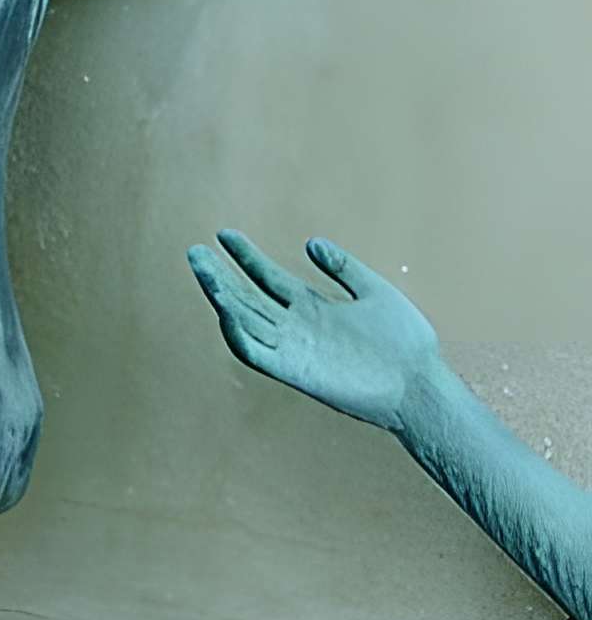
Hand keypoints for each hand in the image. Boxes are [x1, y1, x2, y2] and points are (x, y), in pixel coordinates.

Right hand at [189, 230, 441, 433]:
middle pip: (248, 297)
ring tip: (203, 269)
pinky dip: (237, 334)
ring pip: (245, 321)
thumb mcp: (374, 291)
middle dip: (220, 275)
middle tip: (196, 251)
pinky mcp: (296, 372)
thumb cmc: (406, 342)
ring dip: (221, 296)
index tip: (225, 234)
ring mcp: (294, 349)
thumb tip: (311, 242)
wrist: (423, 385)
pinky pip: (257, 354)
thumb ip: (344, 267)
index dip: (245, 256)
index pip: (268, 278)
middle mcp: (297, 328)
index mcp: (313, 308)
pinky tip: (225, 310)